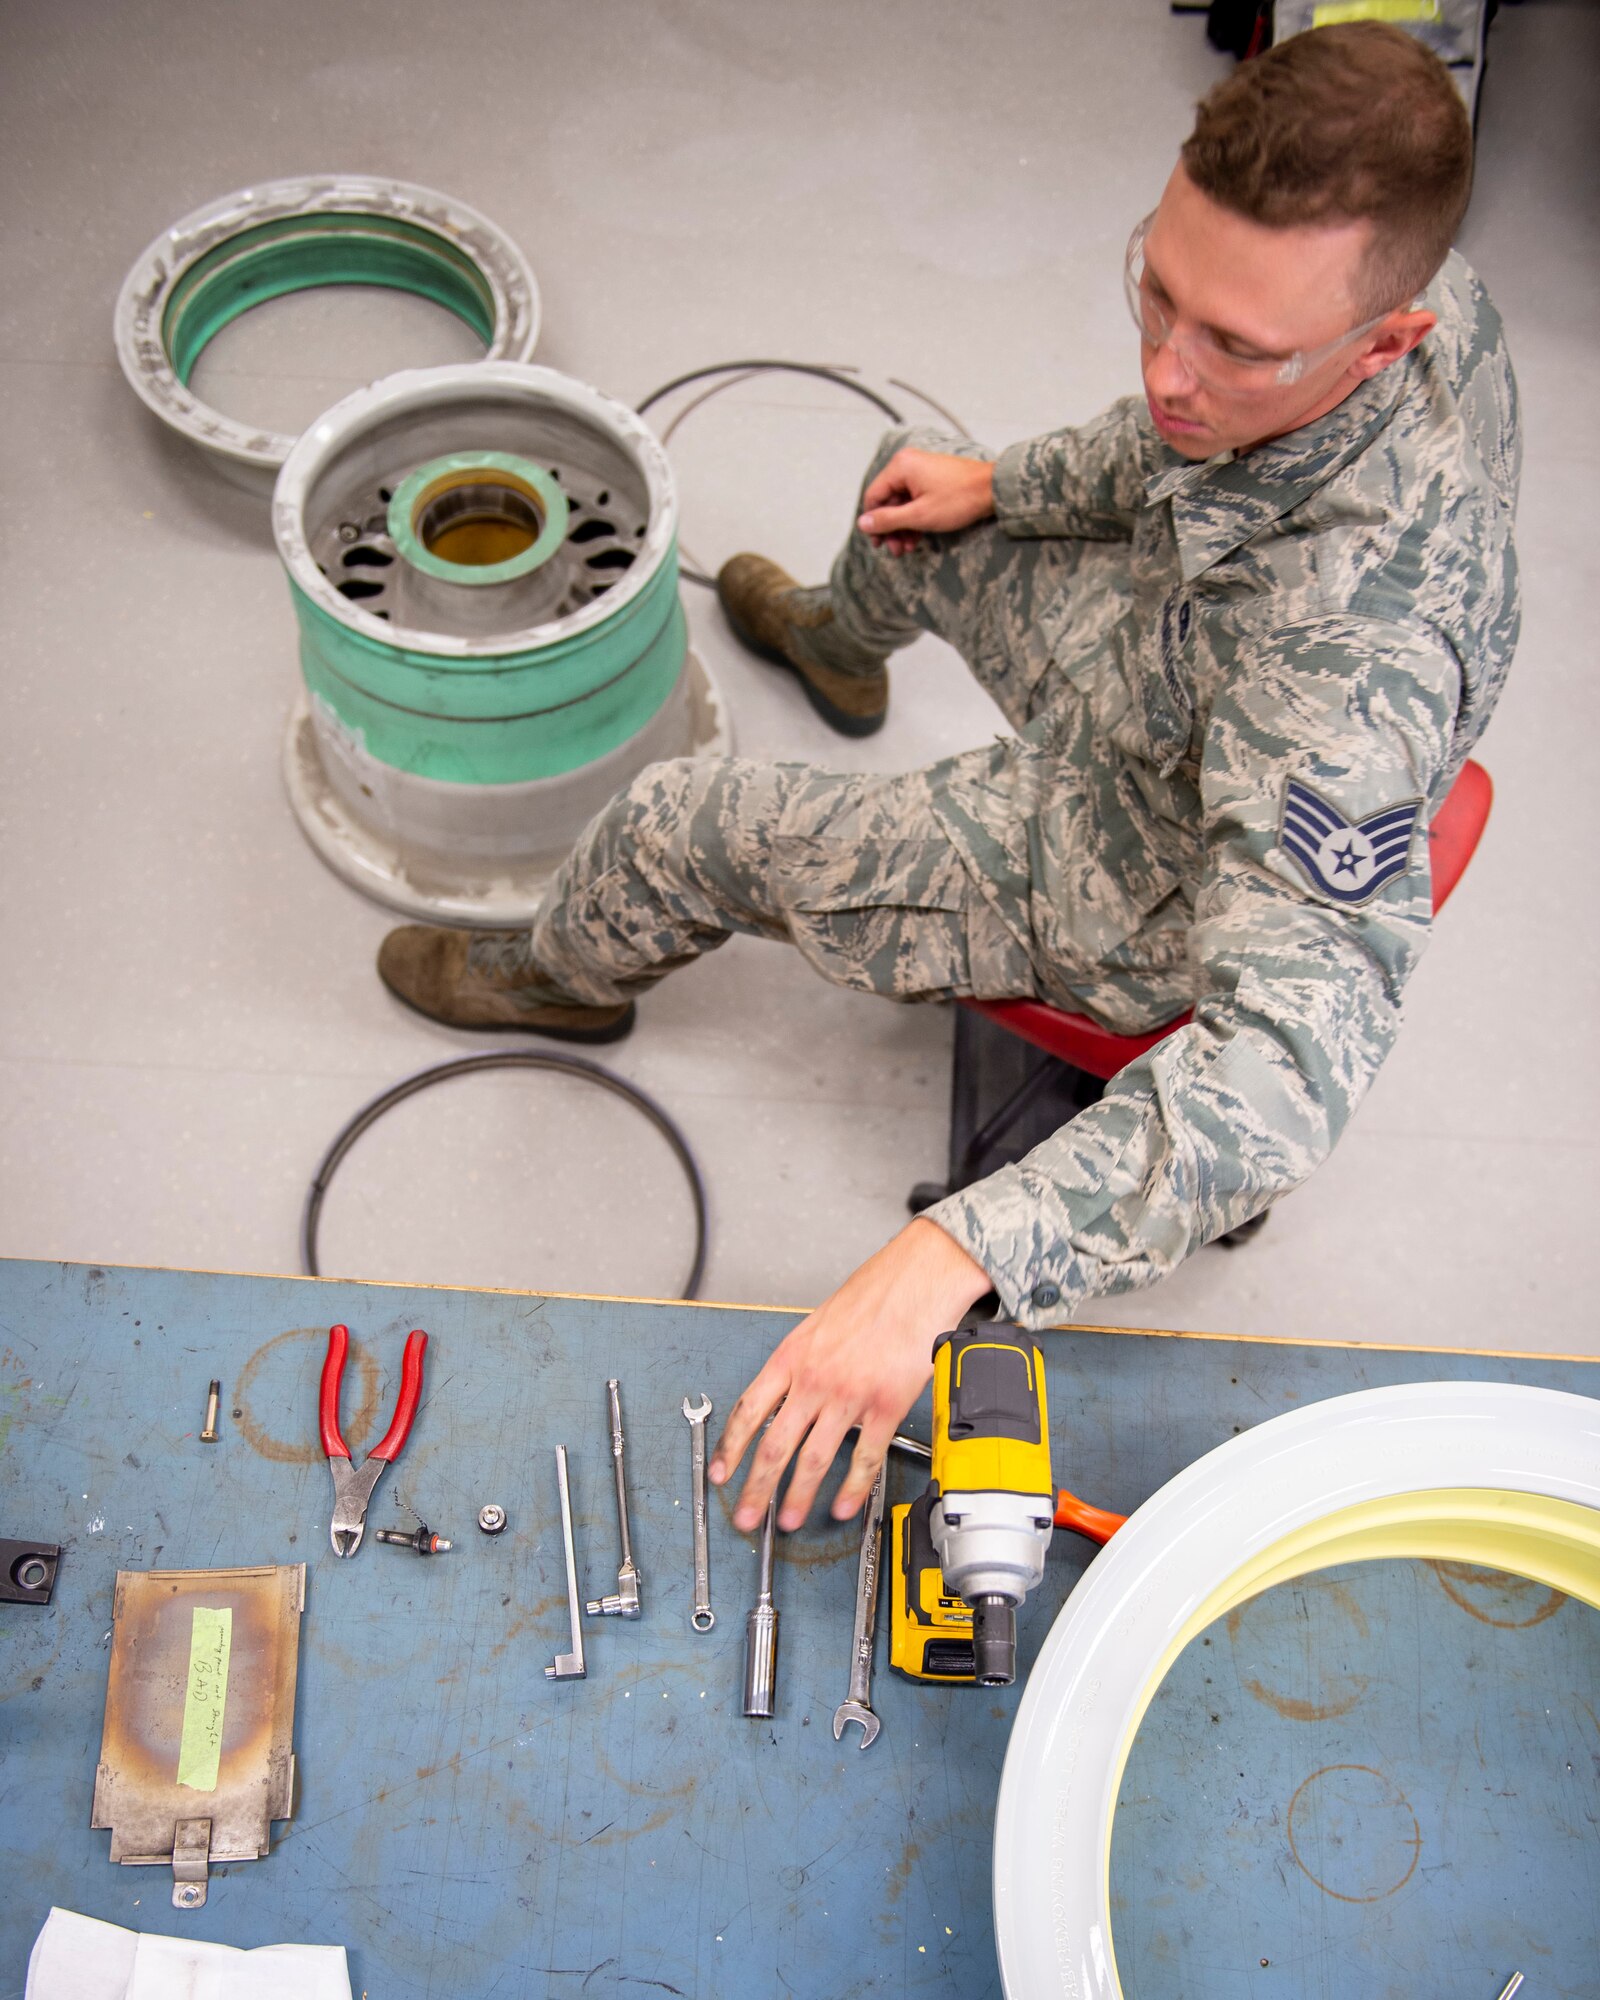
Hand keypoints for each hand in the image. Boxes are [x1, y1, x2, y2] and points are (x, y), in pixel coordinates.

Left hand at [709, 1218, 992, 1532]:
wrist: (918, 1278)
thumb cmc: (875, 1292)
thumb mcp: (821, 1321)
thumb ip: (803, 1359)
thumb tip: (791, 1389)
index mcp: (792, 1356)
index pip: (749, 1411)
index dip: (730, 1447)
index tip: (721, 1472)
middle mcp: (814, 1379)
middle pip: (774, 1445)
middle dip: (755, 1488)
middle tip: (745, 1515)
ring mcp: (848, 1396)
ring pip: (813, 1459)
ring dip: (797, 1496)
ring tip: (788, 1520)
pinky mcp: (884, 1406)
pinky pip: (864, 1458)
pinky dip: (852, 1488)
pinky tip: (843, 1506)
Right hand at [857, 449, 995, 554]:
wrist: (994, 489)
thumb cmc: (960, 498)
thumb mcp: (919, 515)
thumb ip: (888, 520)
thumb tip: (862, 524)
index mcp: (900, 466)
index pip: (873, 496)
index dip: (873, 523)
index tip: (878, 543)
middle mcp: (908, 464)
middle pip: (888, 501)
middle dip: (891, 529)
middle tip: (896, 551)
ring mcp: (922, 471)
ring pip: (902, 503)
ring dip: (903, 527)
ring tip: (908, 548)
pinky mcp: (933, 478)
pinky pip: (916, 500)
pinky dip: (915, 519)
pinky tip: (918, 538)